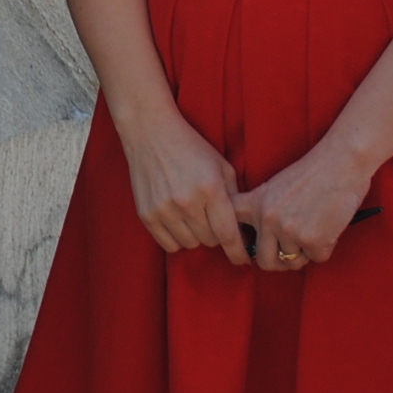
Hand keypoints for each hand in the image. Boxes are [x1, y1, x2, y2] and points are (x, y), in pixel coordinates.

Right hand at [111, 102, 248, 263]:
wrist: (150, 133)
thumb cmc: (191, 148)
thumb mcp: (221, 166)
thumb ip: (234, 198)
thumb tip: (245, 231)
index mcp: (210, 188)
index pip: (228, 234)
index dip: (238, 252)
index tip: (244, 260)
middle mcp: (186, 202)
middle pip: (210, 241)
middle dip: (216, 234)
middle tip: (212, 218)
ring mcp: (164, 209)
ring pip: (190, 244)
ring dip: (196, 236)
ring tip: (193, 215)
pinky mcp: (147, 214)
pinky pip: (169, 244)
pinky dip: (177, 238)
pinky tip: (178, 221)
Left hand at [233, 140, 375, 272]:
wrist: (342, 161)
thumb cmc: (314, 171)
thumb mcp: (277, 186)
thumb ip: (266, 210)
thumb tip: (264, 242)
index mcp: (256, 203)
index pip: (231, 228)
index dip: (237, 243)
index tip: (246, 250)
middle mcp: (268, 219)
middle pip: (264, 261)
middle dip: (279, 262)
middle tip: (290, 255)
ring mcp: (290, 232)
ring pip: (294, 261)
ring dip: (306, 252)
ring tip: (316, 228)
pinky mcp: (314, 242)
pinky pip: (317, 259)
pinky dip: (325, 248)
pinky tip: (329, 227)